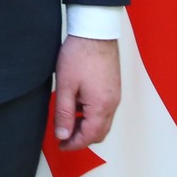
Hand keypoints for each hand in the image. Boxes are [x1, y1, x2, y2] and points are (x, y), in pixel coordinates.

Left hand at [52, 36, 120, 150]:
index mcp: (101, 106)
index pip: (89, 136)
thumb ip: (64, 113)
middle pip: (99, 132)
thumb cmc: (79, 54)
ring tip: (67, 119)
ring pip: (103, 121)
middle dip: (81, 138)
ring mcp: (115, 95)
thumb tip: (63, 135)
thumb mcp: (65, 86)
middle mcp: (112, 103)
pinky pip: (105, 109)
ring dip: (86, 126)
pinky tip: (77, 105)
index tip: (61, 145)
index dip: (74, 144)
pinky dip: (92, 114)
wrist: (95, 31)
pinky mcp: (114, 87)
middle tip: (63, 136)